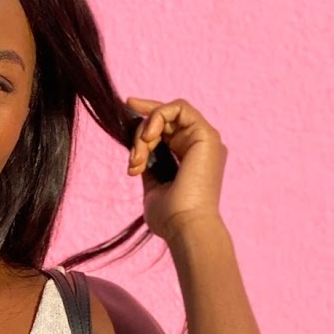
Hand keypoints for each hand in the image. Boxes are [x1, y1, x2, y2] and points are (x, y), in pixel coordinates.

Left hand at [126, 97, 226, 242]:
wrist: (185, 226)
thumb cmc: (169, 216)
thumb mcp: (153, 187)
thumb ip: (149, 166)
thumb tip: (138, 152)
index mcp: (189, 157)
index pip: (166, 128)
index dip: (145, 120)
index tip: (127, 108)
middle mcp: (199, 146)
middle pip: (164, 119)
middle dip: (140, 133)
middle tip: (134, 160)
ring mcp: (204, 139)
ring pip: (167, 113)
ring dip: (145, 131)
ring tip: (139, 157)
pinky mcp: (206, 135)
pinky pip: (178, 107)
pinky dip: (157, 117)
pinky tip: (148, 139)